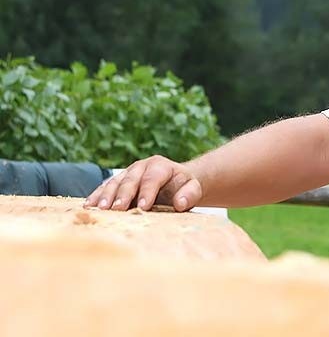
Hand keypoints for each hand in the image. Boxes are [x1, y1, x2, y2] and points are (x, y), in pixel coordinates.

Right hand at [84, 155, 201, 211]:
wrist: (175, 182)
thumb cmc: (183, 187)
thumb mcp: (193, 188)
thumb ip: (190, 194)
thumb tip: (181, 203)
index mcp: (160, 166)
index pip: (152, 178)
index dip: (147, 192)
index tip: (143, 206)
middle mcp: (141, 166)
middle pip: (131, 179)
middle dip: (123, 194)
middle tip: (117, 209)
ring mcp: (128, 173)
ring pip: (115, 182)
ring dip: (106, 196)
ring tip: (99, 209)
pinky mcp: (118, 181)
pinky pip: (105, 187)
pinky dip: (97, 196)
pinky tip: (88, 206)